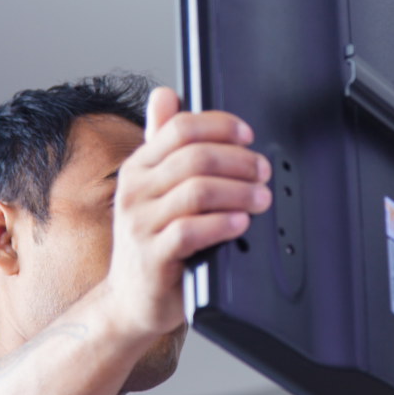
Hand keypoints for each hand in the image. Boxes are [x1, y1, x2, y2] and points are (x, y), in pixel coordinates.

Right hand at [103, 87, 271, 338]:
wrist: (130, 299)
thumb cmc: (150, 241)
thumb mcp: (152, 188)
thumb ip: (162, 144)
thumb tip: (165, 95)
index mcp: (138, 167)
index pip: (179, 128)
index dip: (219, 126)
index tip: (248, 135)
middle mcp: (135, 191)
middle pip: (195, 157)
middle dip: (239, 161)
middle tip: (263, 171)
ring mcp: (140, 224)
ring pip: (198, 191)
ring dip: (239, 191)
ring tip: (261, 198)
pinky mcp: (152, 257)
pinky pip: (192, 231)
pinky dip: (222, 224)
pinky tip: (241, 223)